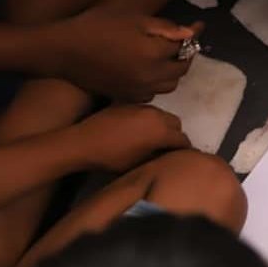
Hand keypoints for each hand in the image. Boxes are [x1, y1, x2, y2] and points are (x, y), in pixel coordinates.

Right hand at [46, 12, 200, 101]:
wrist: (64, 51)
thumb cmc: (97, 27)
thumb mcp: (133, 19)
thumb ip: (164, 28)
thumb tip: (191, 32)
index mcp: (154, 53)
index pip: (185, 47)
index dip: (192, 35)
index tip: (197, 26)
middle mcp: (150, 76)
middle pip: (181, 69)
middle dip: (184, 55)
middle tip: (178, 42)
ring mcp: (139, 90)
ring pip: (169, 84)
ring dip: (172, 71)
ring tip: (162, 56)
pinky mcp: (127, 97)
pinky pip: (152, 93)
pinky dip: (156, 82)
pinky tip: (145, 69)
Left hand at [73, 104, 189, 171]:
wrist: (84, 142)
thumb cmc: (112, 158)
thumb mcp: (140, 163)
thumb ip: (160, 156)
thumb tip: (168, 155)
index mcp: (161, 131)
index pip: (182, 140)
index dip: (183, 150)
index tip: (180, 156)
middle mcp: (155, 114)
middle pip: (176, 123)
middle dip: (175, 134)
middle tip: (167, 147)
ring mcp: (141, 107)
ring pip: (161, 115)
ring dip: (161, 125)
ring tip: (151, 138)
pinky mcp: (128, 103)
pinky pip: (145, 110)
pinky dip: (147, 119)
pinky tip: (136, 129)